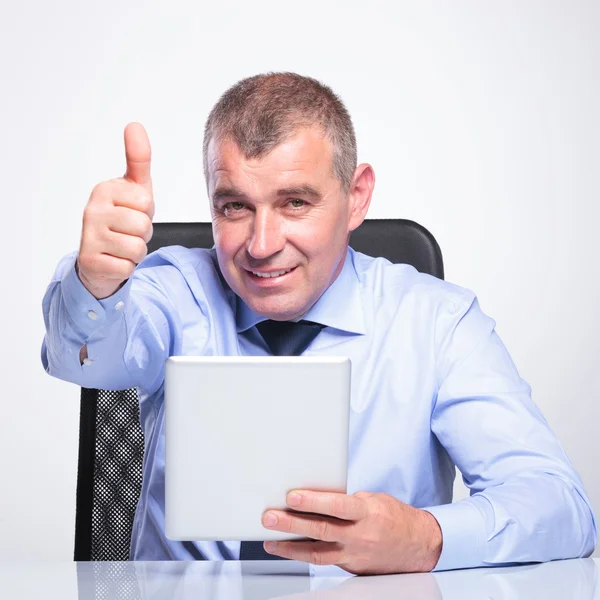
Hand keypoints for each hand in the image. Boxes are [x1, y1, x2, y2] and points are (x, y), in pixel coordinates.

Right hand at [77, 122, 153, 298]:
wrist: (100, 259)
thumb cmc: (121, 220)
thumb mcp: (135, 189)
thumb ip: (139, 159)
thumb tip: (134, 125)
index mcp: (104, 189)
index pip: (145, 201)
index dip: (146, 212)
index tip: (132, 212)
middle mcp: (92, 210)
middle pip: (142, 225)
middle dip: (143, 233)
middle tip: (128, 232)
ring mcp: (88, 236)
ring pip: (137, 247)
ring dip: (136, 251)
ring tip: (122, 246)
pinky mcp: (90, 261)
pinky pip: (128, 266)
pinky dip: (126, 267)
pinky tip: (114, 260)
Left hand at [260, 490, 442, 574]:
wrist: (419, 546)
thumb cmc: (394, 517)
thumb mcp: (374, 500)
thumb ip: (347, 500)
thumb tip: (317, 497)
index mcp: (367, 514)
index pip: (337, 506)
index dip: (313, 502)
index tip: (292, 497)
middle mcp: (360, 536)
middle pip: (321, 530)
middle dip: (292, 523)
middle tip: (269, 517)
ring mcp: (355, 555)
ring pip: (317, 553)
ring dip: (290, 546)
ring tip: (270, 540)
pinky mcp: (351, 567)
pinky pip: (323, 560)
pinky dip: (304, 555)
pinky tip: (288, 549)